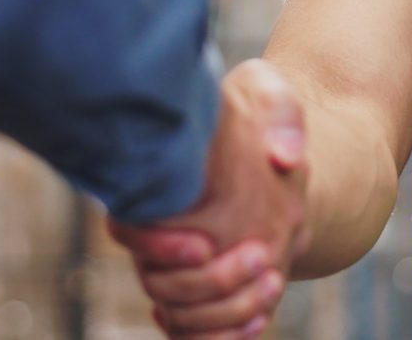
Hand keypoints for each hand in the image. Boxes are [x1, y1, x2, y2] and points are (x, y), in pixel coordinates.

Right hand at [107, 59, 308, 337]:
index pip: (128, 228)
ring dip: (223, 311)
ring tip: (271, 282)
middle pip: (157, 283)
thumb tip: (284, 157)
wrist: (268, 147)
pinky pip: (190, 332)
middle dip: (210, 283)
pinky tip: (258, 320)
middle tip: (261, 257)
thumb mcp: (271, 94)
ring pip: (176, 313)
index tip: (205, 243)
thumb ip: (280, 114)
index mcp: (156, 186)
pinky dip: (219, 337)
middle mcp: (155, 231)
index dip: (157, 244)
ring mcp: (171, 265)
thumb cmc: (258, 116)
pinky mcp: (195, 290)